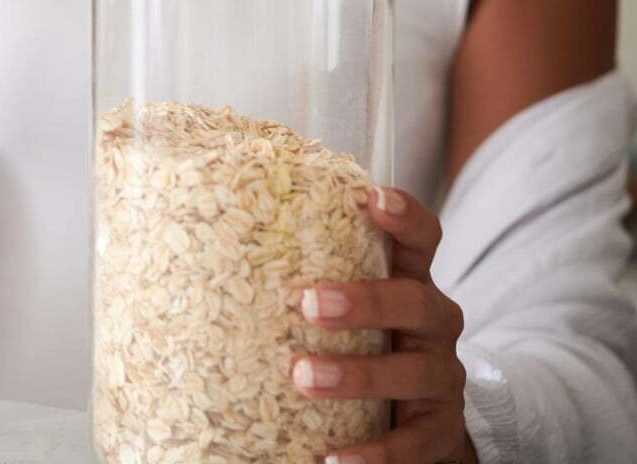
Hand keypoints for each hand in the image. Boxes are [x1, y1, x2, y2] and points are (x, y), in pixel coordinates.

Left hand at [294, 186, 478, 463]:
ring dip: (358, 374)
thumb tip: (196, 250)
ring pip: (413, 372)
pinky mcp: (440, 431)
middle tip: (308, 305)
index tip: (371, 198)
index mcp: (409, 284)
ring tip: (304, 377)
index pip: (421, 239)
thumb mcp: (348, 312)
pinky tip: (335, 459)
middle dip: (364, 301)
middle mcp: (433, 326)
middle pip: (415, 302)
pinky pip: (414, 444)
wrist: (421, 426)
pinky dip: (376, 453)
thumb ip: (304, 280)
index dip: (403, 215)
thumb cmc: (366, 348)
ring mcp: (441, 378)